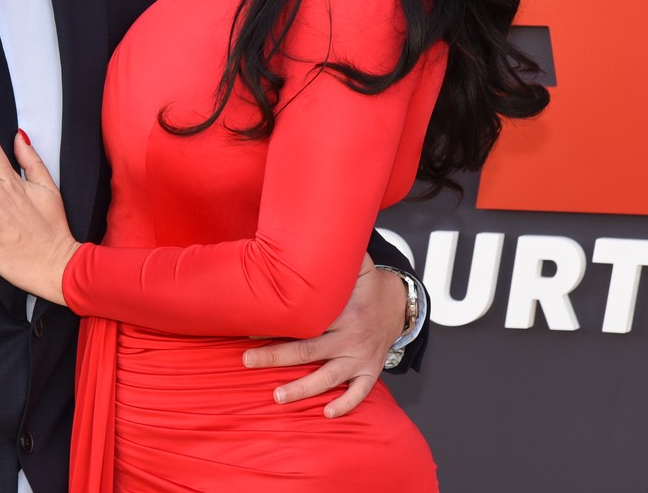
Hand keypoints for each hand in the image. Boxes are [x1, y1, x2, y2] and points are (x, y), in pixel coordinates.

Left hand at [242, 254, 405, 416]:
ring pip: (329, 377)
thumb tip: (306, 232)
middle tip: (247, 360)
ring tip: (277, 396)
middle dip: (276, 356)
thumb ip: (335, 255)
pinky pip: (360, 393)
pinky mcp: (370, 371)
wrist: (400, 304)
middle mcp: (352, 336)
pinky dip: (345, 405)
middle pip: (309, 351)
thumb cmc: (367, 283)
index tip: (249, 328)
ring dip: (303, 389)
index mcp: (345, 310)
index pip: (307, 320)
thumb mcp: (358, 264)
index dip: (278, 324)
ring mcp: (361, 357)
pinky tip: (326, 414)